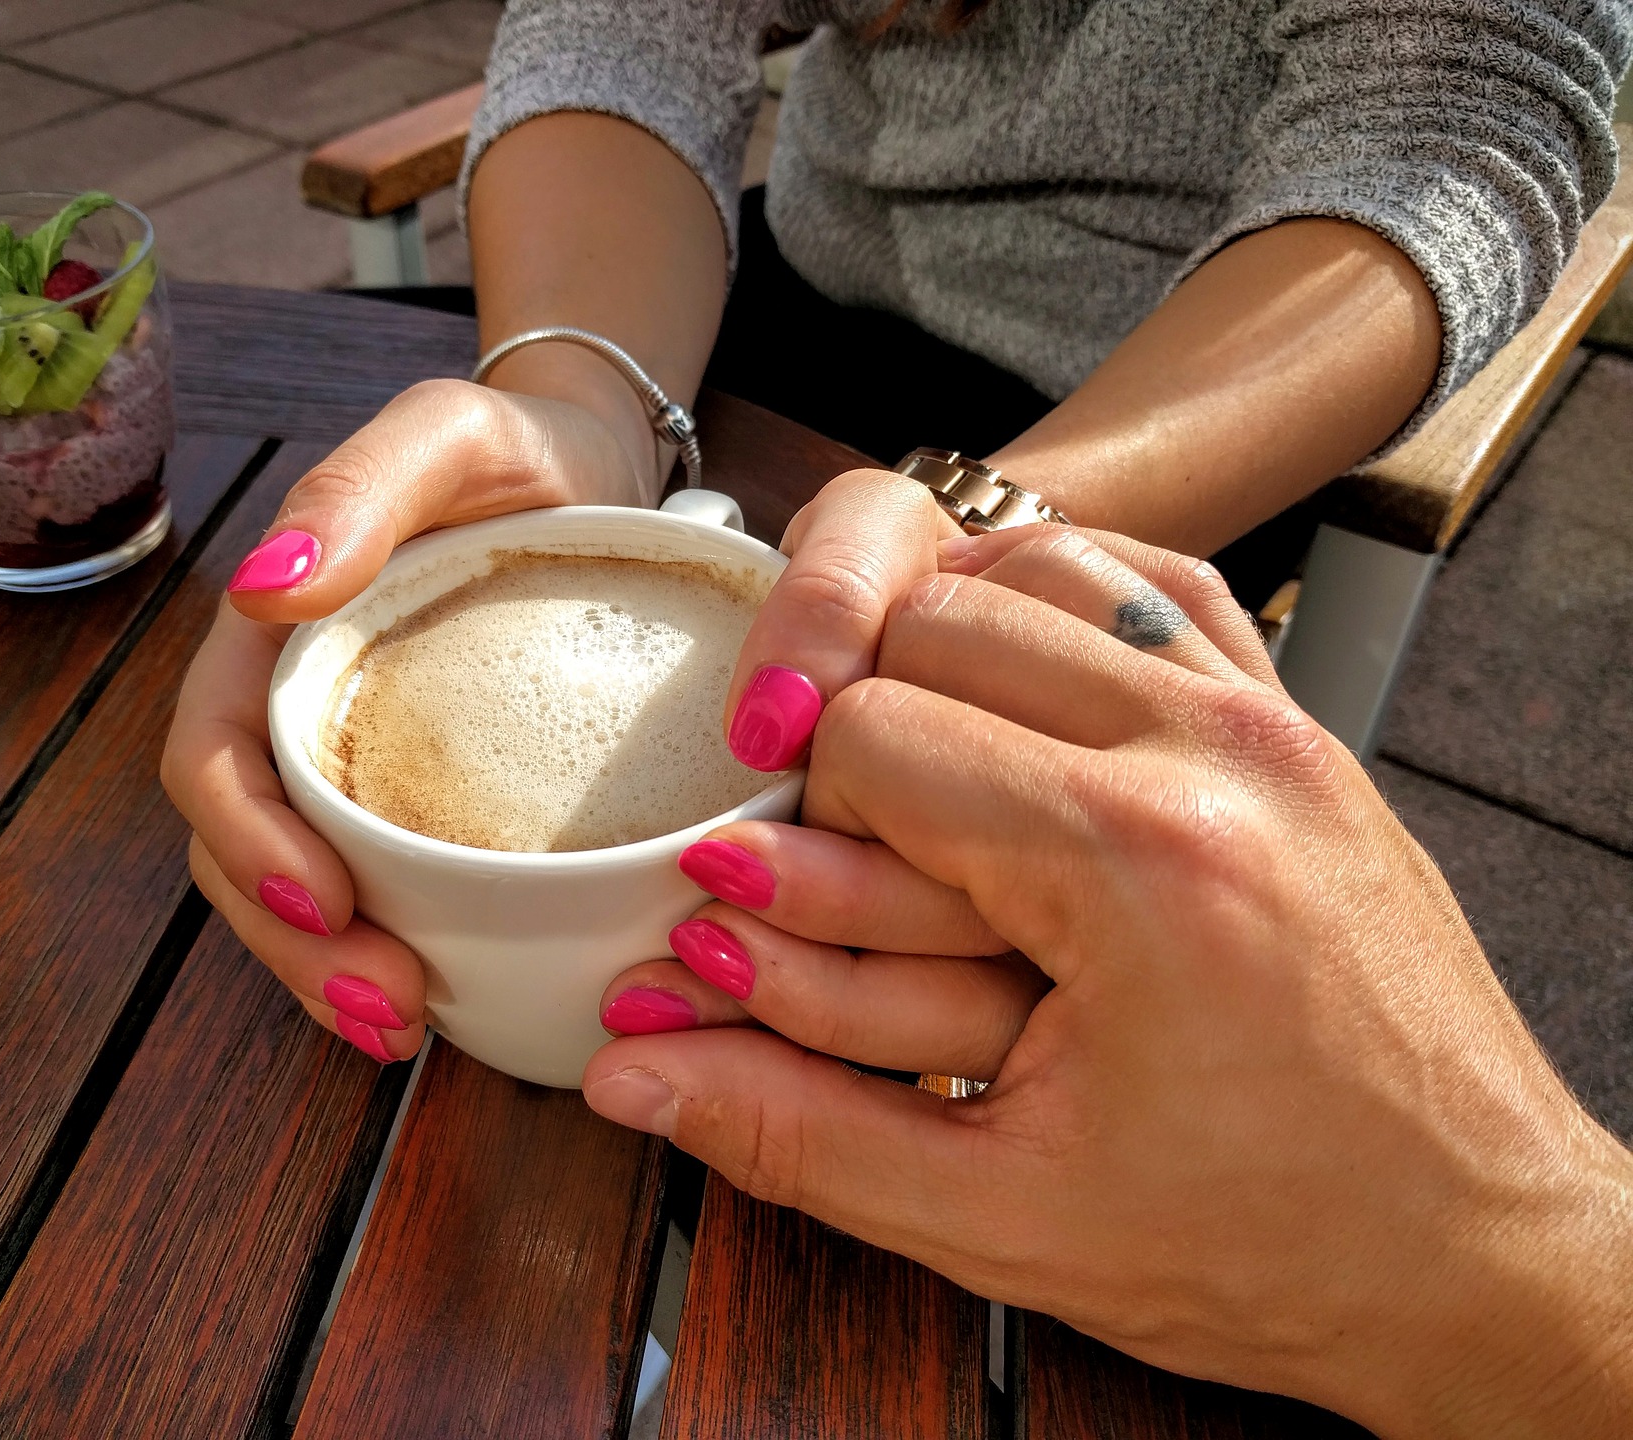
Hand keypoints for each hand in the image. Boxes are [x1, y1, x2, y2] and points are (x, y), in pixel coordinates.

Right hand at [162, 379, 647, 1061]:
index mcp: (274, 637)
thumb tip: (265, 585)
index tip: (325, 901)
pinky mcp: (420, 797)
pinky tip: (441, 1001)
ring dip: (331, 973)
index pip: (216, 754)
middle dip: (296, 943)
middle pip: (245, 849)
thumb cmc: (517, 447)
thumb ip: (360, 488)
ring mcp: (355, 760)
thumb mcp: (446, 434)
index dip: (248, 840)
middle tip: (388, 1006)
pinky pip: (379, 890)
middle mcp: (299, 709)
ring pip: (301, 890)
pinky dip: (389, 952)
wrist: (592, 470)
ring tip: (404, 1029)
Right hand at [585, 525, 1632, 1438]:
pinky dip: (1059, 605)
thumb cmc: (1269, 1248)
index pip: (869, 732)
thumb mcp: (1001, 1215)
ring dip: (945, 645)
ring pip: (1036, 567)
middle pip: (937, 621)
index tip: (772, 891)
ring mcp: (1273, 720)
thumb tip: (626, 1068)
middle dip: (853, 723)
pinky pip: (1156, 581)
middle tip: (832, 841)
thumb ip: (789, 1126)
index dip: (790, 815)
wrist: (1480, 1253)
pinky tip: (1019, 691)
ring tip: (914, 769)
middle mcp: (1213, 750)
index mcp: (1133, 862)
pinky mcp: (1301, 725)